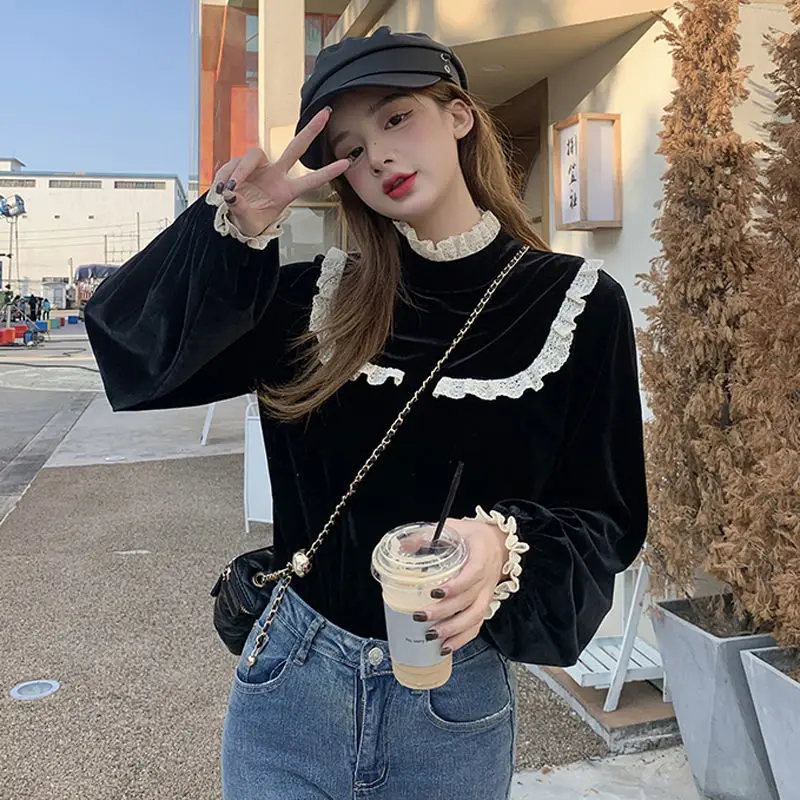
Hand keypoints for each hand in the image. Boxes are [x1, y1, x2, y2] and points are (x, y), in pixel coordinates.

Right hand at [212, 108, 349, 236]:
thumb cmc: (247, 221)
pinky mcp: (241, 165)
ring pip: (252, 155)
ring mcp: (260, 168)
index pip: (310, 180)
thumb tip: (231, 194)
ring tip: (230, 189)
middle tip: (326, 114)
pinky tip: (222, 190)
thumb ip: (240, 208)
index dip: (327, 172)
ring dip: (241, 171)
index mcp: (286, 191)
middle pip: (295, 148)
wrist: (231, 220)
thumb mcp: (248, 222)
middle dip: (310, 130)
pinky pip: (233, 165)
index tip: (346, 163)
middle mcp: (276, 175)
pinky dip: (225, 176)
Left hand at [417, 517, 507, 654]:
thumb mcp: (453, 527)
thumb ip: (427, 535)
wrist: (498, 543)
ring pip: (474, 617)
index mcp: (481, 555)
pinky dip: (462, 639)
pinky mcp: (484, 604)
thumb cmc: (472, 535)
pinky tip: (446, 647)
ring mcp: (487, 594)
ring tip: (431, 636)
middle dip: (444, 612)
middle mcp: (486, 578)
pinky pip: (477, 625)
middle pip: (469, 600)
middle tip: (420, 616)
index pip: (473, 573)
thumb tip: (402, 545)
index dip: (456, 585)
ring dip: (453, 630)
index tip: (435, 592)